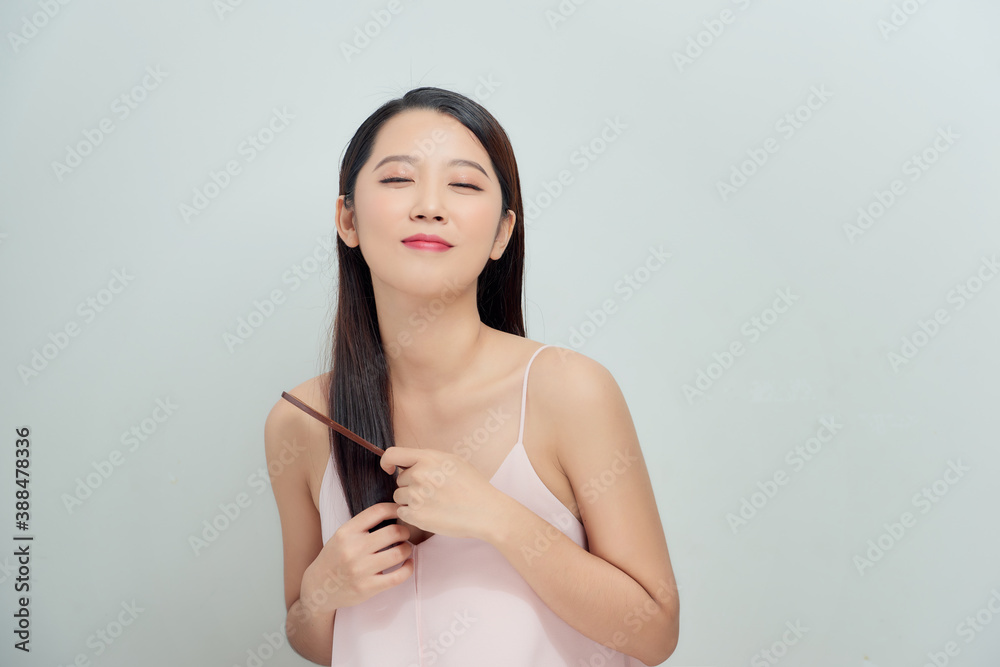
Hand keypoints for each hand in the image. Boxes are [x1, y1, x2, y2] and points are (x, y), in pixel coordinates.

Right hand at [298, 502, 412, 616]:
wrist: (318, 588)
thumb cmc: (334, 558)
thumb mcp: (341, 536)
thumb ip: (363, 526)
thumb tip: (394, 513)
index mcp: (346, 532)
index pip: (377, 511)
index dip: (394, 508)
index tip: (401, 512)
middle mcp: (353, 549)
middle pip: (393, 532)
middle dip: (404, 531)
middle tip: (405, 534)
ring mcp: (360, 570)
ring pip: (398, 553)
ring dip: (407, 548)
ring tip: (405, 548)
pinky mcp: (368, 588)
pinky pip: (398, 576)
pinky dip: (408, 568)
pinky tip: (407, 564)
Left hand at [380, 446, 503, 540]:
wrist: (485, 511)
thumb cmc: (473, 486)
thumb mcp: (453, 461)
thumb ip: (429, 459)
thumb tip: (411, 462)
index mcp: (428, 458)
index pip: (392, 455)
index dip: (387, 462)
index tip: (389, 469)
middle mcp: (419, 475)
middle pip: (400, 480)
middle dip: (411, 485)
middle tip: (433, 492)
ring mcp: (416, 496)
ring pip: (399, 497)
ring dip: (411, 501)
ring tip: (433, 503)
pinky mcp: (416, 516)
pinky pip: (402, 512)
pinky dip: (412, 514)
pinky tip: (430, 513)